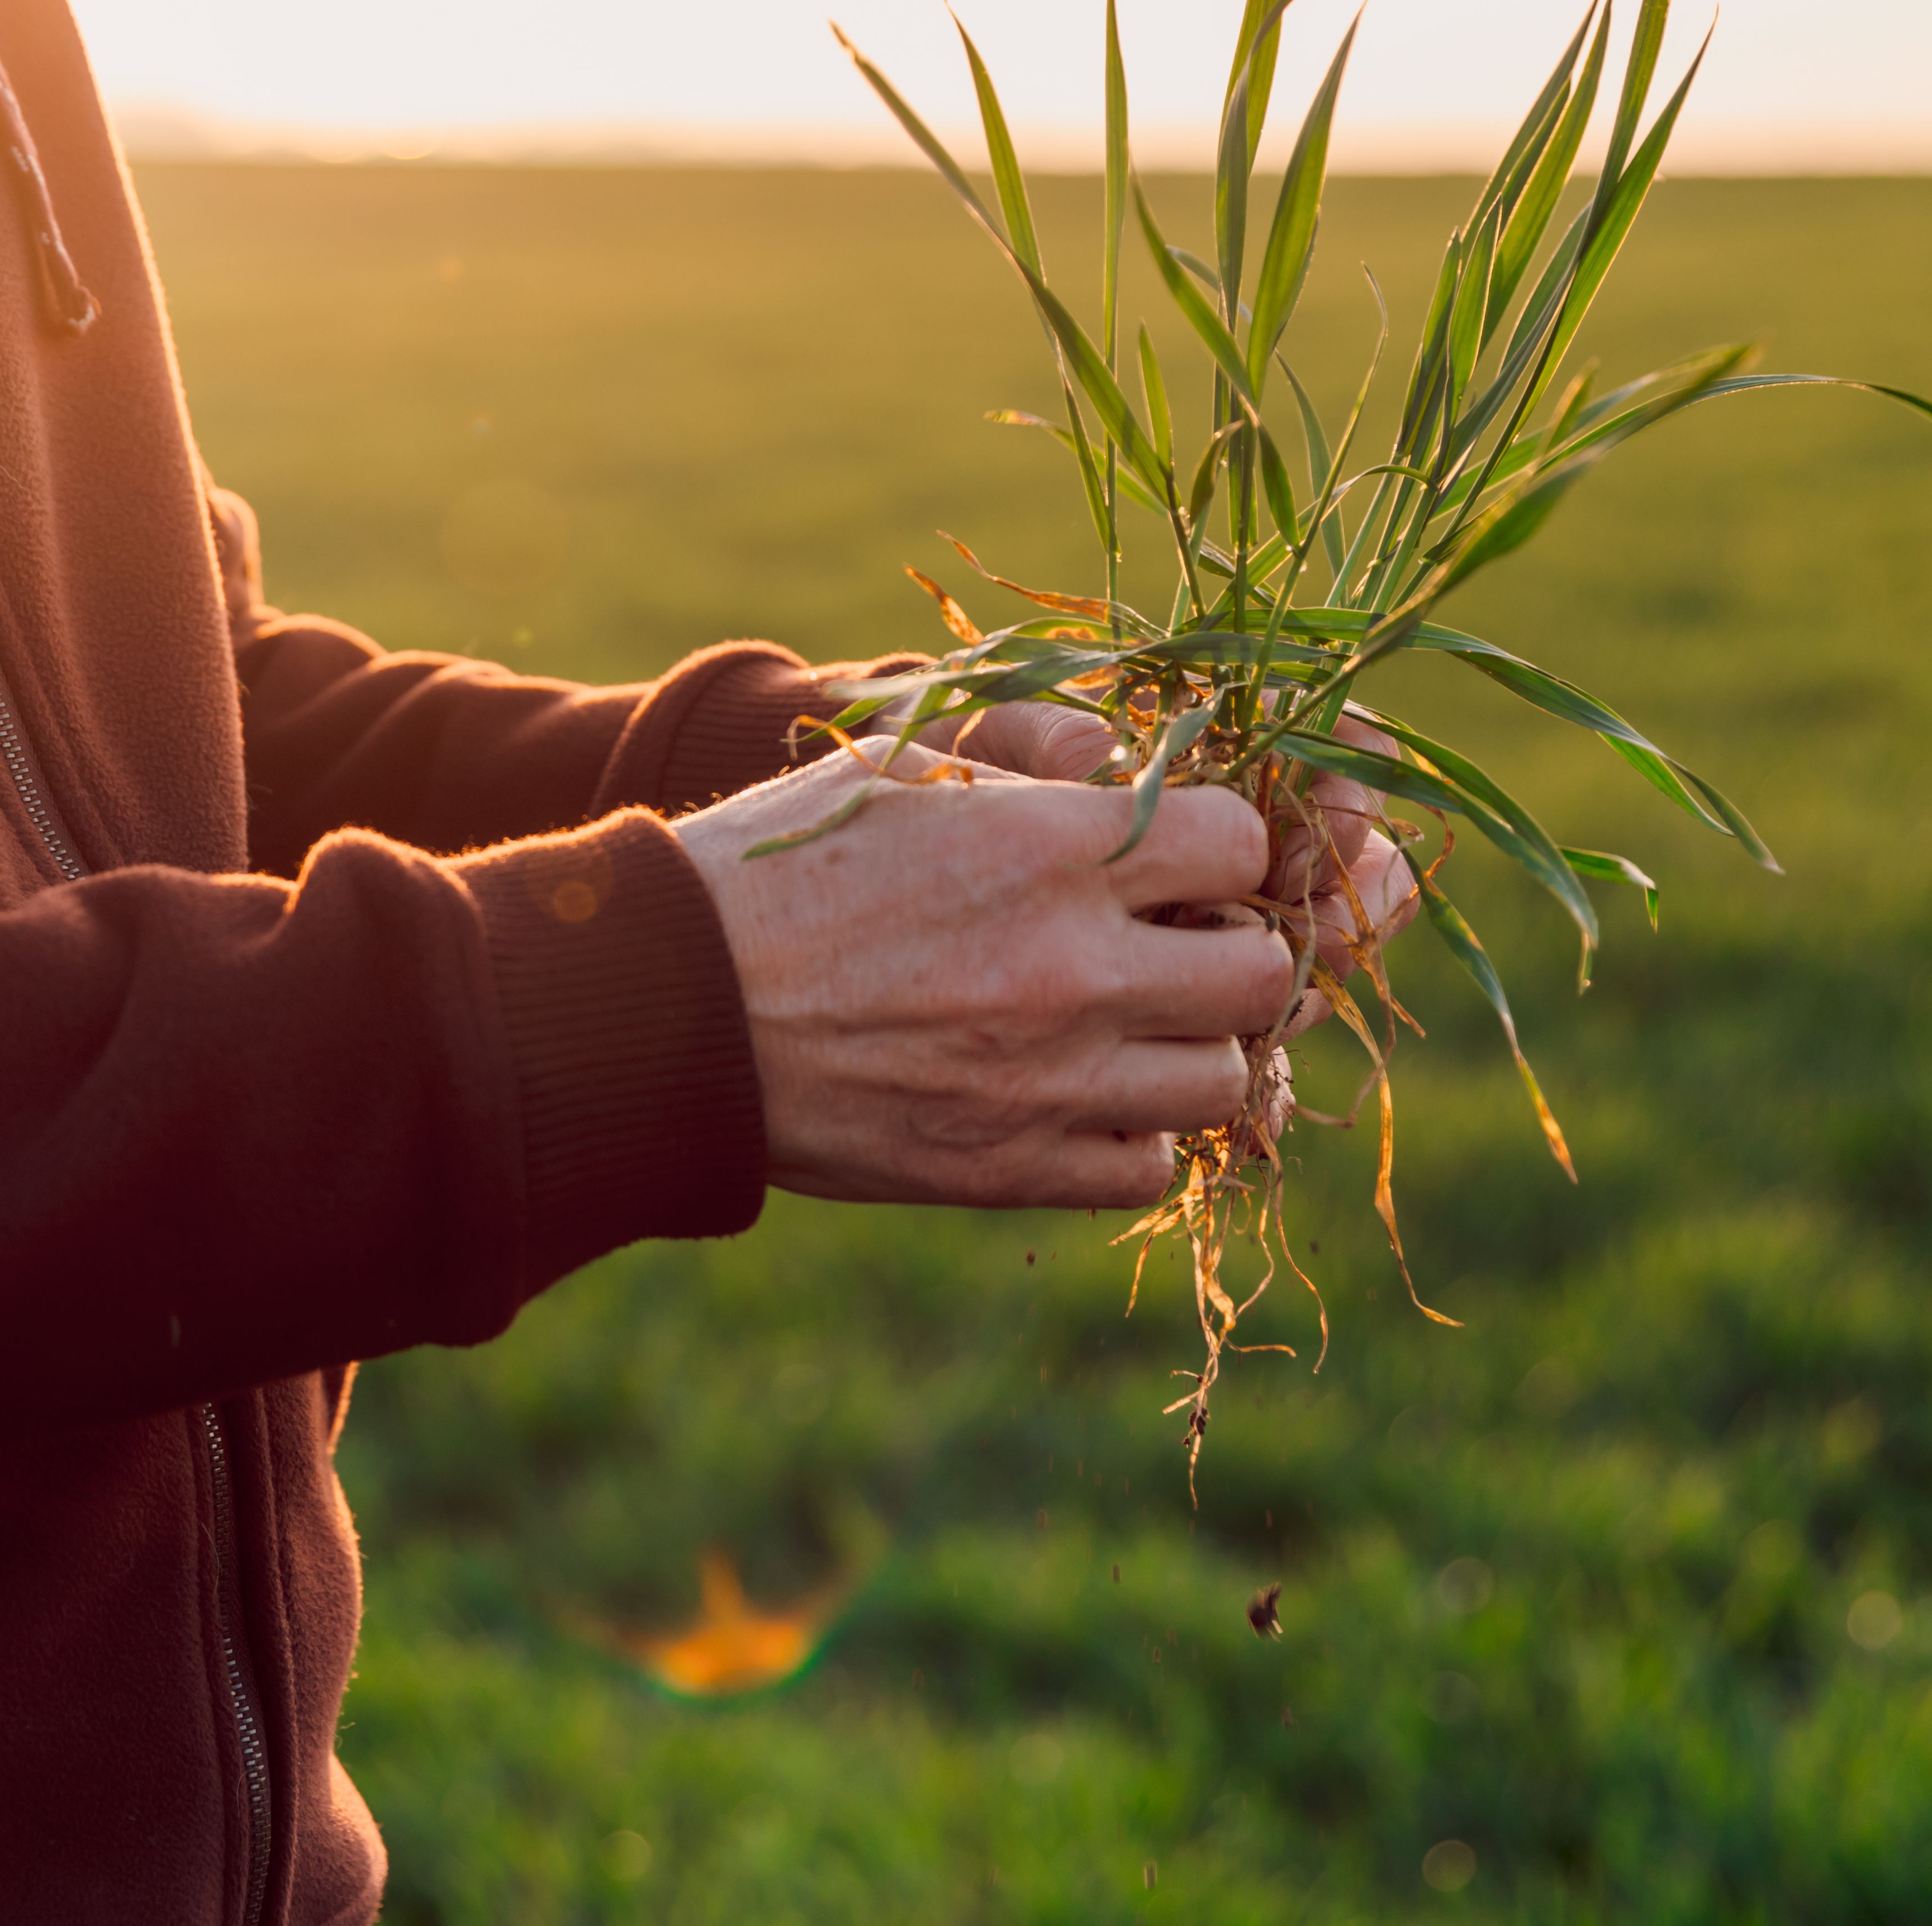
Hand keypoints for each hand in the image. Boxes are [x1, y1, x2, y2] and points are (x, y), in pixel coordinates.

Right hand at [672, 742, 1290, 1210]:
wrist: (670, 1007)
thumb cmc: (779, 867)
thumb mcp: (901, 764)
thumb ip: (1036, 766)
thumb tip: (1137, 776)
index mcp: (1051, 847)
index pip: (1242, 841)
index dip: (1221, 843)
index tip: (1180, 854)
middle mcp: (1072, 966)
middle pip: (1261, 972)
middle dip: (1231, 947)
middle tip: (1174, 942)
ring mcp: (1048, 1079)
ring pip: (1222, 1078)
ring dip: (1191, 1045)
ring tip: (1130, 1022)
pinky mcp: (1008, 1167)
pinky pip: (1146, 1165)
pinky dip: (1133, 1131)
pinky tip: (1084, 1091)